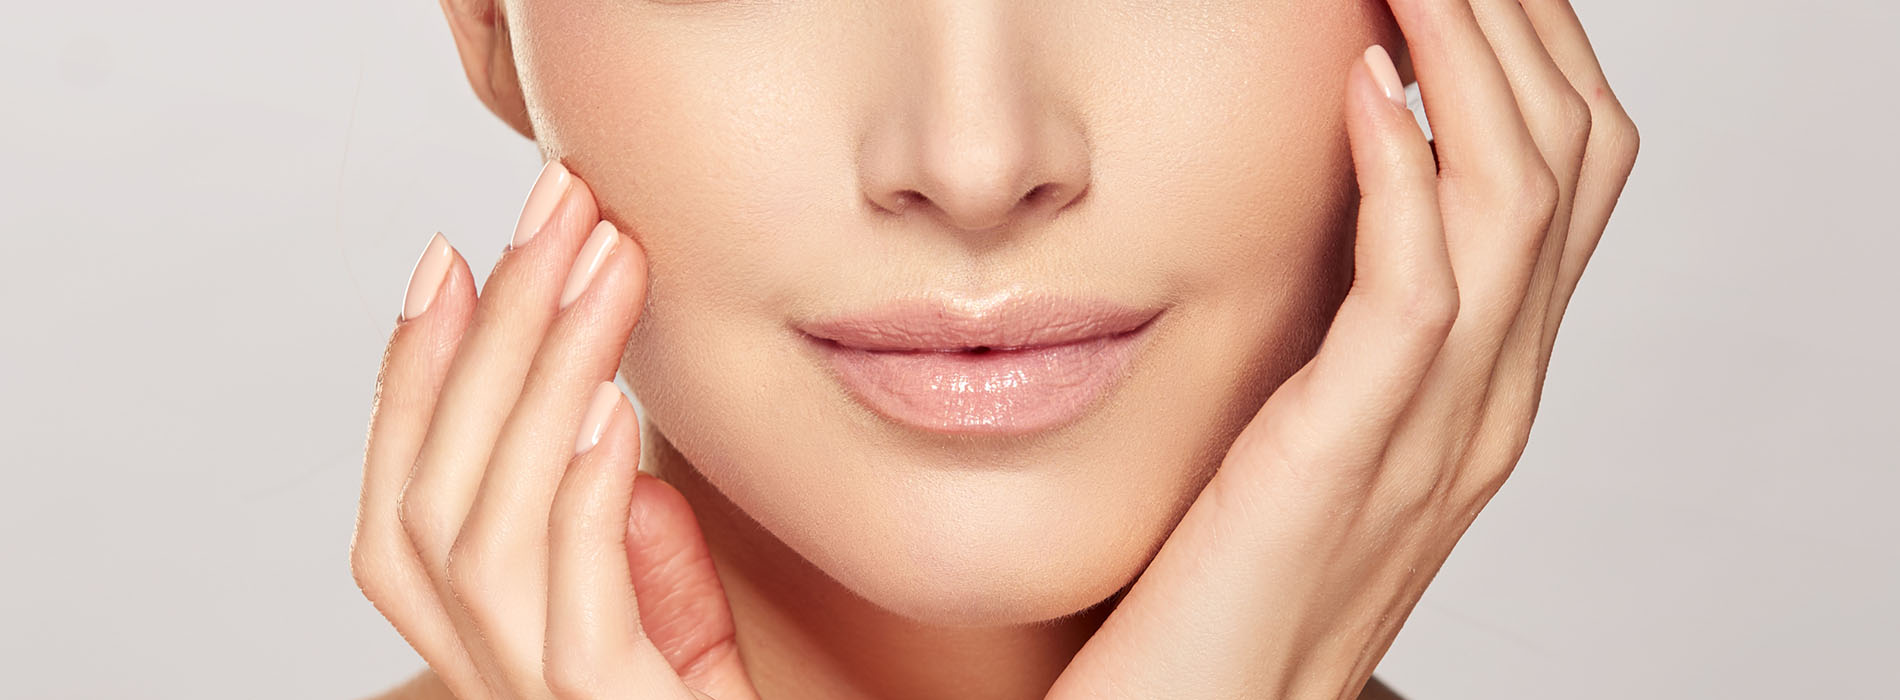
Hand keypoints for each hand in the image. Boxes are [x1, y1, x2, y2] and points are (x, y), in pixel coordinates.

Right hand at [349, 164, 760, 699]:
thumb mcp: (680, 657)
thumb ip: (645, 574)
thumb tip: (619, 462)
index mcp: (489, 652)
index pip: (403, 503)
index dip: (410, 381)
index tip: (446, 260)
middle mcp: (486, 680)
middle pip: (431, 493)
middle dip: (482, 338)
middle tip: (546, 213)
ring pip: (479, 529)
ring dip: (535, 381)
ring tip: (594, 265)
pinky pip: (565, 603)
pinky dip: (573, 501)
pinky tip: (602, 409)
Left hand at [1048, 0, 1637, 696]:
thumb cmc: (1229, 582)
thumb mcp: (1311, 428)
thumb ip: (1349, 328)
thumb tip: (1340, 196)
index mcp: (1487, 387)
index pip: (1566, 180)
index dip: (1536, 54)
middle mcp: (1491, 401)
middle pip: (1573, 163)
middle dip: (1523, 27)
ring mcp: (1439, 434)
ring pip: (1520, 200)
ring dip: (1472, 59)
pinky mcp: (1350, 456)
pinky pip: (1417, 286)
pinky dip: (1404, 171)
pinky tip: (1358, 87)